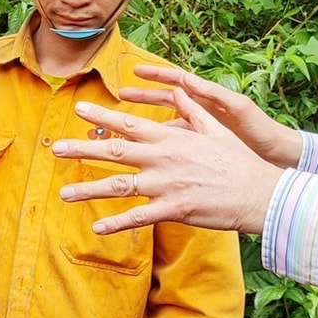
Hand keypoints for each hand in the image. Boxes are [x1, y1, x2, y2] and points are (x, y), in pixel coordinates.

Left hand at [53, 89, 281, 235]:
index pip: (129, 124)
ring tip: (63, 193)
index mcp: (171, 138)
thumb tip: (180, 89)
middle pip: (115, 152)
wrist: (260, 192)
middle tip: (56, 148)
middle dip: (83, 149)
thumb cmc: (239, 160)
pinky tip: (97, 228)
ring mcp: (167, 185)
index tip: (78, 109)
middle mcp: (164, 158)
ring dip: (88, 189)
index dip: (101, 116)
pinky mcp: (174, 209)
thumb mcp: (216, 128)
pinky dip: (116, 223)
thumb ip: (192, 110)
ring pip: (119, 186)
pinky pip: (139, 217)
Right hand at [122, 66, 303, 167]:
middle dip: (143, 97)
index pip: (177, 82)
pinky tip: (144, 151)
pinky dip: (161, 144)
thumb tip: (186, 81)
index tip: (137, 71)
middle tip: (120, 94)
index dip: (157, 75)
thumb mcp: (239, 107)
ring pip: (166, 123)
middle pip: (166, 101)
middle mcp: (201, 114)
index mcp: (209, 100)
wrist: (277, 156)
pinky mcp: (201, 150)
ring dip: (147, 122)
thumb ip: (213, 93)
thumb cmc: (262, 130)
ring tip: (125, 123)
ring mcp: (200, 133)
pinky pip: (177, 144)